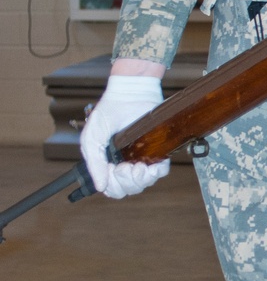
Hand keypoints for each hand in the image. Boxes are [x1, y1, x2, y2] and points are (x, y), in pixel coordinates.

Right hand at [79, 75, 171, 198]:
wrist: (131, 92)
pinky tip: (152, 166)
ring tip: (140, 167)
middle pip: (128, 188)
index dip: (113, 185)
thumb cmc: (109, 111)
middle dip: (128, 182)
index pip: (112, 187)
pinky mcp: (157, 151)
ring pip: (143, 183)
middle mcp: (125, 163)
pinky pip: (160, 172)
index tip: (115, 170)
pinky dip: (157, 172)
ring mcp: (141, 158)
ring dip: (142, 179)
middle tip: (127, 167)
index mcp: (108, 162)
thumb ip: (94, 162)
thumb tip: (99, 186)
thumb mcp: (93, 136)